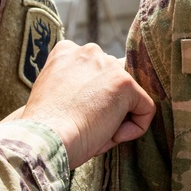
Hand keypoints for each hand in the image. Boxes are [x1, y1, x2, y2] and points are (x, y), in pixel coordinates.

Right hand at [18, 40, 155, 168]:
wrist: (44, 139)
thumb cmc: (47, 128)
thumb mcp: (56, 94)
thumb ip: (76, 84)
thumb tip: (104, 98)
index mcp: (66, 51)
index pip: (96, 71)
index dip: (90, 98)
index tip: (75, 115)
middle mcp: (89, 51)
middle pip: (114, 80)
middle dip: (107, 105)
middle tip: (86, 126)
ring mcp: (109, 65)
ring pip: (129, 95)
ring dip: (118, 117)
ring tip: (96, 131)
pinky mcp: (125, 83)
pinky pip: (145, 109)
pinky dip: (135, 128)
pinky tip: (111, 136)